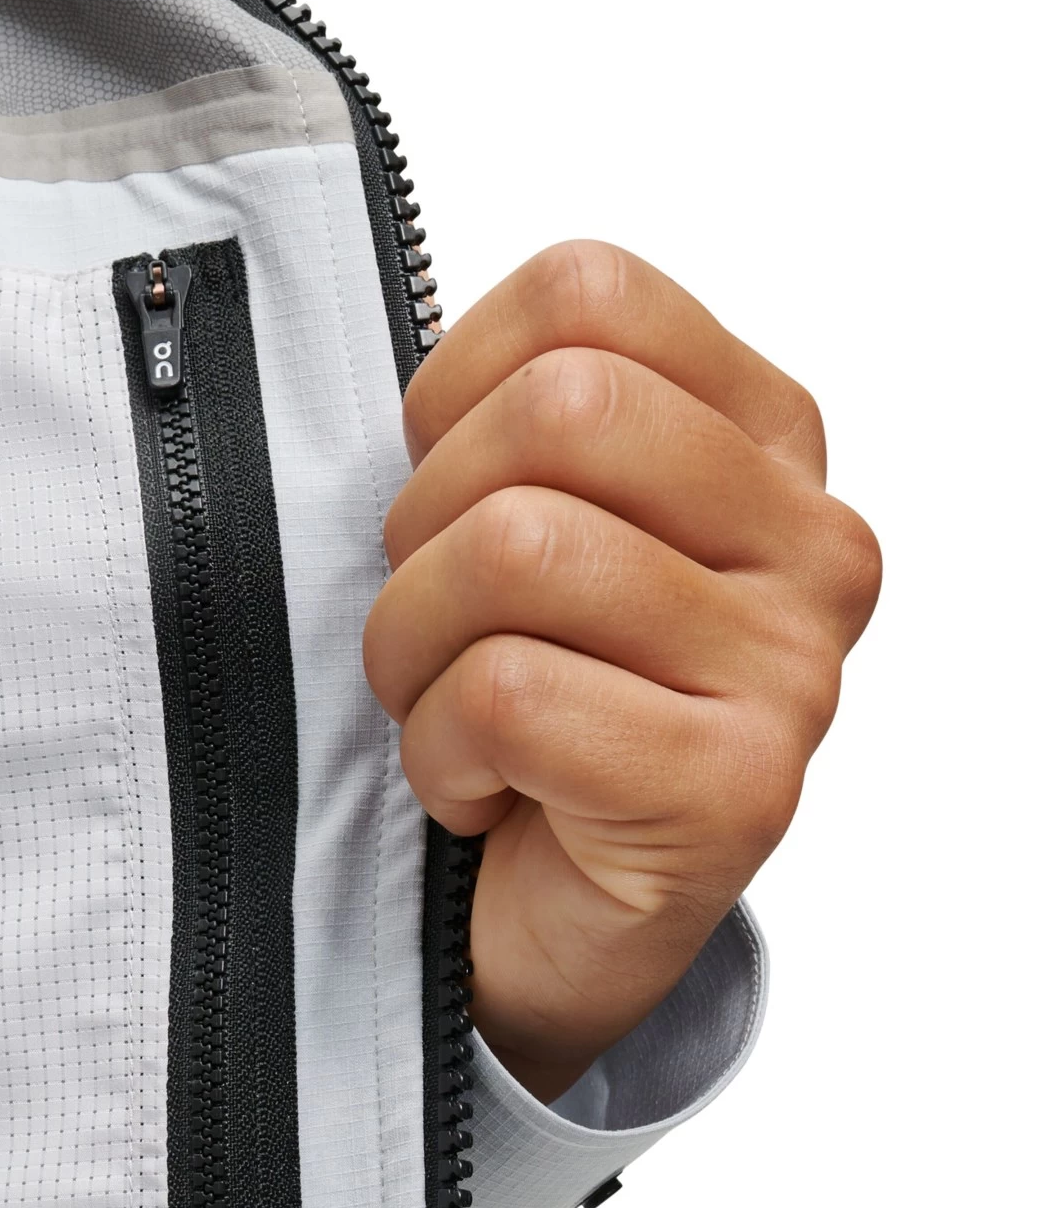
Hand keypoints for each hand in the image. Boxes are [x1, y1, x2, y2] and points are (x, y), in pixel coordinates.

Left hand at [364, 241, 879, 1101]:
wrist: (548, 912)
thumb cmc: (521, 702)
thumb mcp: (522, 523)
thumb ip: (505, 426)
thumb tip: (401, 368)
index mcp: (762, 438)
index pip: (588, 295)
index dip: (454, 389)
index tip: (445, 491)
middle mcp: (807, 541)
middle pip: (556, 415)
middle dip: (427, 528)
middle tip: (439, 625)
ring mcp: (791, 669)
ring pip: (516, 550)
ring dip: (416, 651)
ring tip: (456, 713)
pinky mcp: (737, 790)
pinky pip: (506, 694)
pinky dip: (439, 752)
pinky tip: (486, 791)